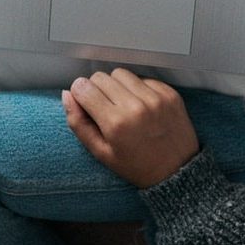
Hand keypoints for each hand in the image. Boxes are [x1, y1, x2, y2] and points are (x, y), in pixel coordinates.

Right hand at [62, 69, 198, 187]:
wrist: (177, 171)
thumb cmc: (137, 166)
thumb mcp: (101, 153)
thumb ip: (78, 123)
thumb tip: (67, 94)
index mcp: (115, 123)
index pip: (84, 87)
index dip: (80, 93)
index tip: (85, 102)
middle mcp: (136, 107)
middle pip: (101, 77)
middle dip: (97, 89)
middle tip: (105, 108)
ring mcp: (155, 98)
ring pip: (121, 73)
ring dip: (117, 85)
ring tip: (123, 105)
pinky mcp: (169, 93)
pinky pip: (143, 78)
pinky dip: (138, 88)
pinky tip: (141, 106)